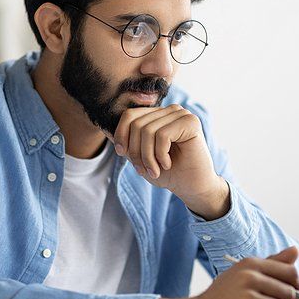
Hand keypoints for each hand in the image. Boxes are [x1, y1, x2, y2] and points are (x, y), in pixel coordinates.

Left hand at [111, 105, 228, 218]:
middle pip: (137, 124)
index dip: (121, 135)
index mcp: (158, 115)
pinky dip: (160, 155)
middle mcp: (170, 111)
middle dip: (135, 152)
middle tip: (144, 170)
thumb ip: (127, 144)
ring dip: (147, 157)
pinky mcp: (191, 122)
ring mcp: (182, 114)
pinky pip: (162, 135)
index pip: (129, 115)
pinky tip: (167, 164)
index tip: (122, 154)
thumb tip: (106, 132)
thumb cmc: (169, 173)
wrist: (192, 187)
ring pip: (148, 130)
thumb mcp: (141, 157)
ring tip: (155, 170)